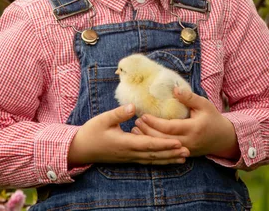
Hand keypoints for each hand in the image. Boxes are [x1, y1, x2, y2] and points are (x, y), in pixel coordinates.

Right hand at [68, 103, 190, 166]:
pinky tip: (167, 159)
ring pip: (152, 160)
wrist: (80, 149)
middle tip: (188, 151)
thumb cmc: (91, 132)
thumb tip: (133, 107)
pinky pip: (146, 161)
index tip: (178, 142)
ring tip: (183, 158)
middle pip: (154, 155)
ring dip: (168, 159)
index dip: (164, 144)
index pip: (149, 144)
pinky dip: (159, 160)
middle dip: (171, 153)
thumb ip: (119, 113)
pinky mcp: (127, 157)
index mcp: (125, 143)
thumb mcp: (103, 119)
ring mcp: (129, 157)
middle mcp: (129, 153)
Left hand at [132, 88, 239, 158]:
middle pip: (163, 140)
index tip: (144, 116)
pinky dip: (154, 145)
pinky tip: (145, 139)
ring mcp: (185, 150)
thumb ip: (189, 97)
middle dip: (147, 132)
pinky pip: (166, 151)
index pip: (170, 128)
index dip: (155, 123)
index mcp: (193, 128)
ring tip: (136, 130)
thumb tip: (174, 89)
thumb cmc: (213, 118)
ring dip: (148, 139)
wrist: (223, 138)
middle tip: (136, 122)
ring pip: (163, 147)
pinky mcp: (183, 154)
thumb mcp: (204, 104)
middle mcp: (188, 142)